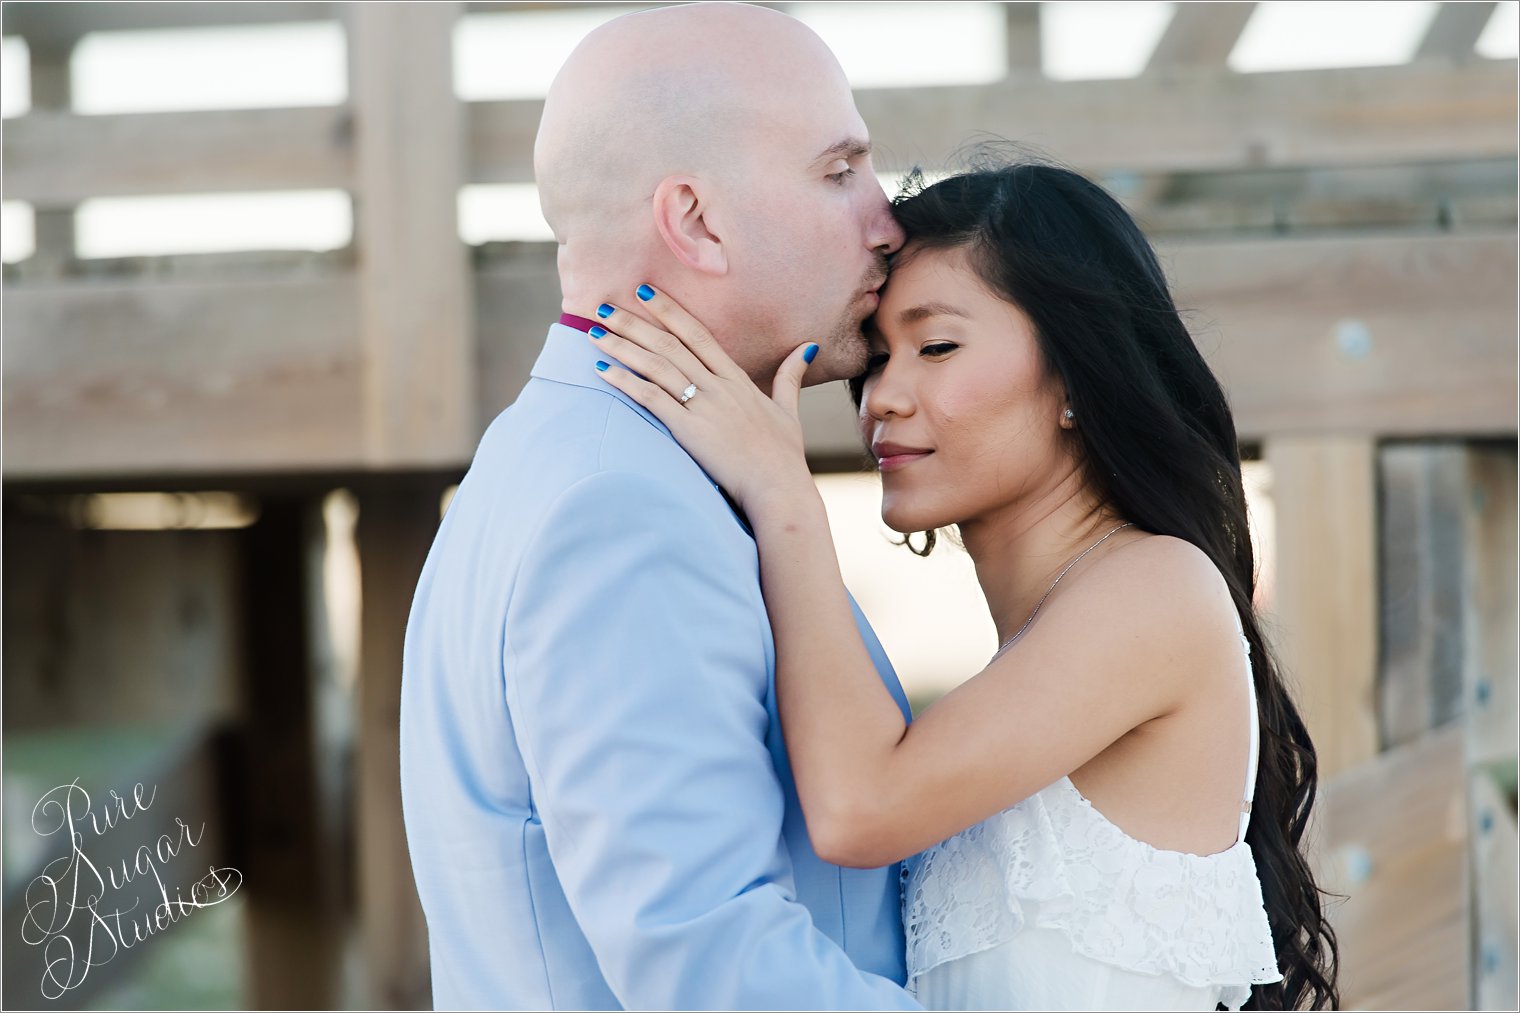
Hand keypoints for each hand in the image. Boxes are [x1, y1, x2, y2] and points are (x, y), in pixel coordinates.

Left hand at [587, 285, 818, 513]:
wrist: (778, 487)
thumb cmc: (783, 456)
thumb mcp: (789, 410)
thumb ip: (790, 376)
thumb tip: (807, 347)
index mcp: (737, 379)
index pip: (698, 334)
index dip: (670, 311)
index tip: (646, 292)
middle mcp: (717, 386)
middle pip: (669, 344)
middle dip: (633, 322)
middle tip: (603, 305)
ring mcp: (702, 407)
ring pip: (656, 366)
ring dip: (621, 346)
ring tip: (594, 332)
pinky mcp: (689, 431)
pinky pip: (651, 399)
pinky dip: (625, 381)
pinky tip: (602, 369)